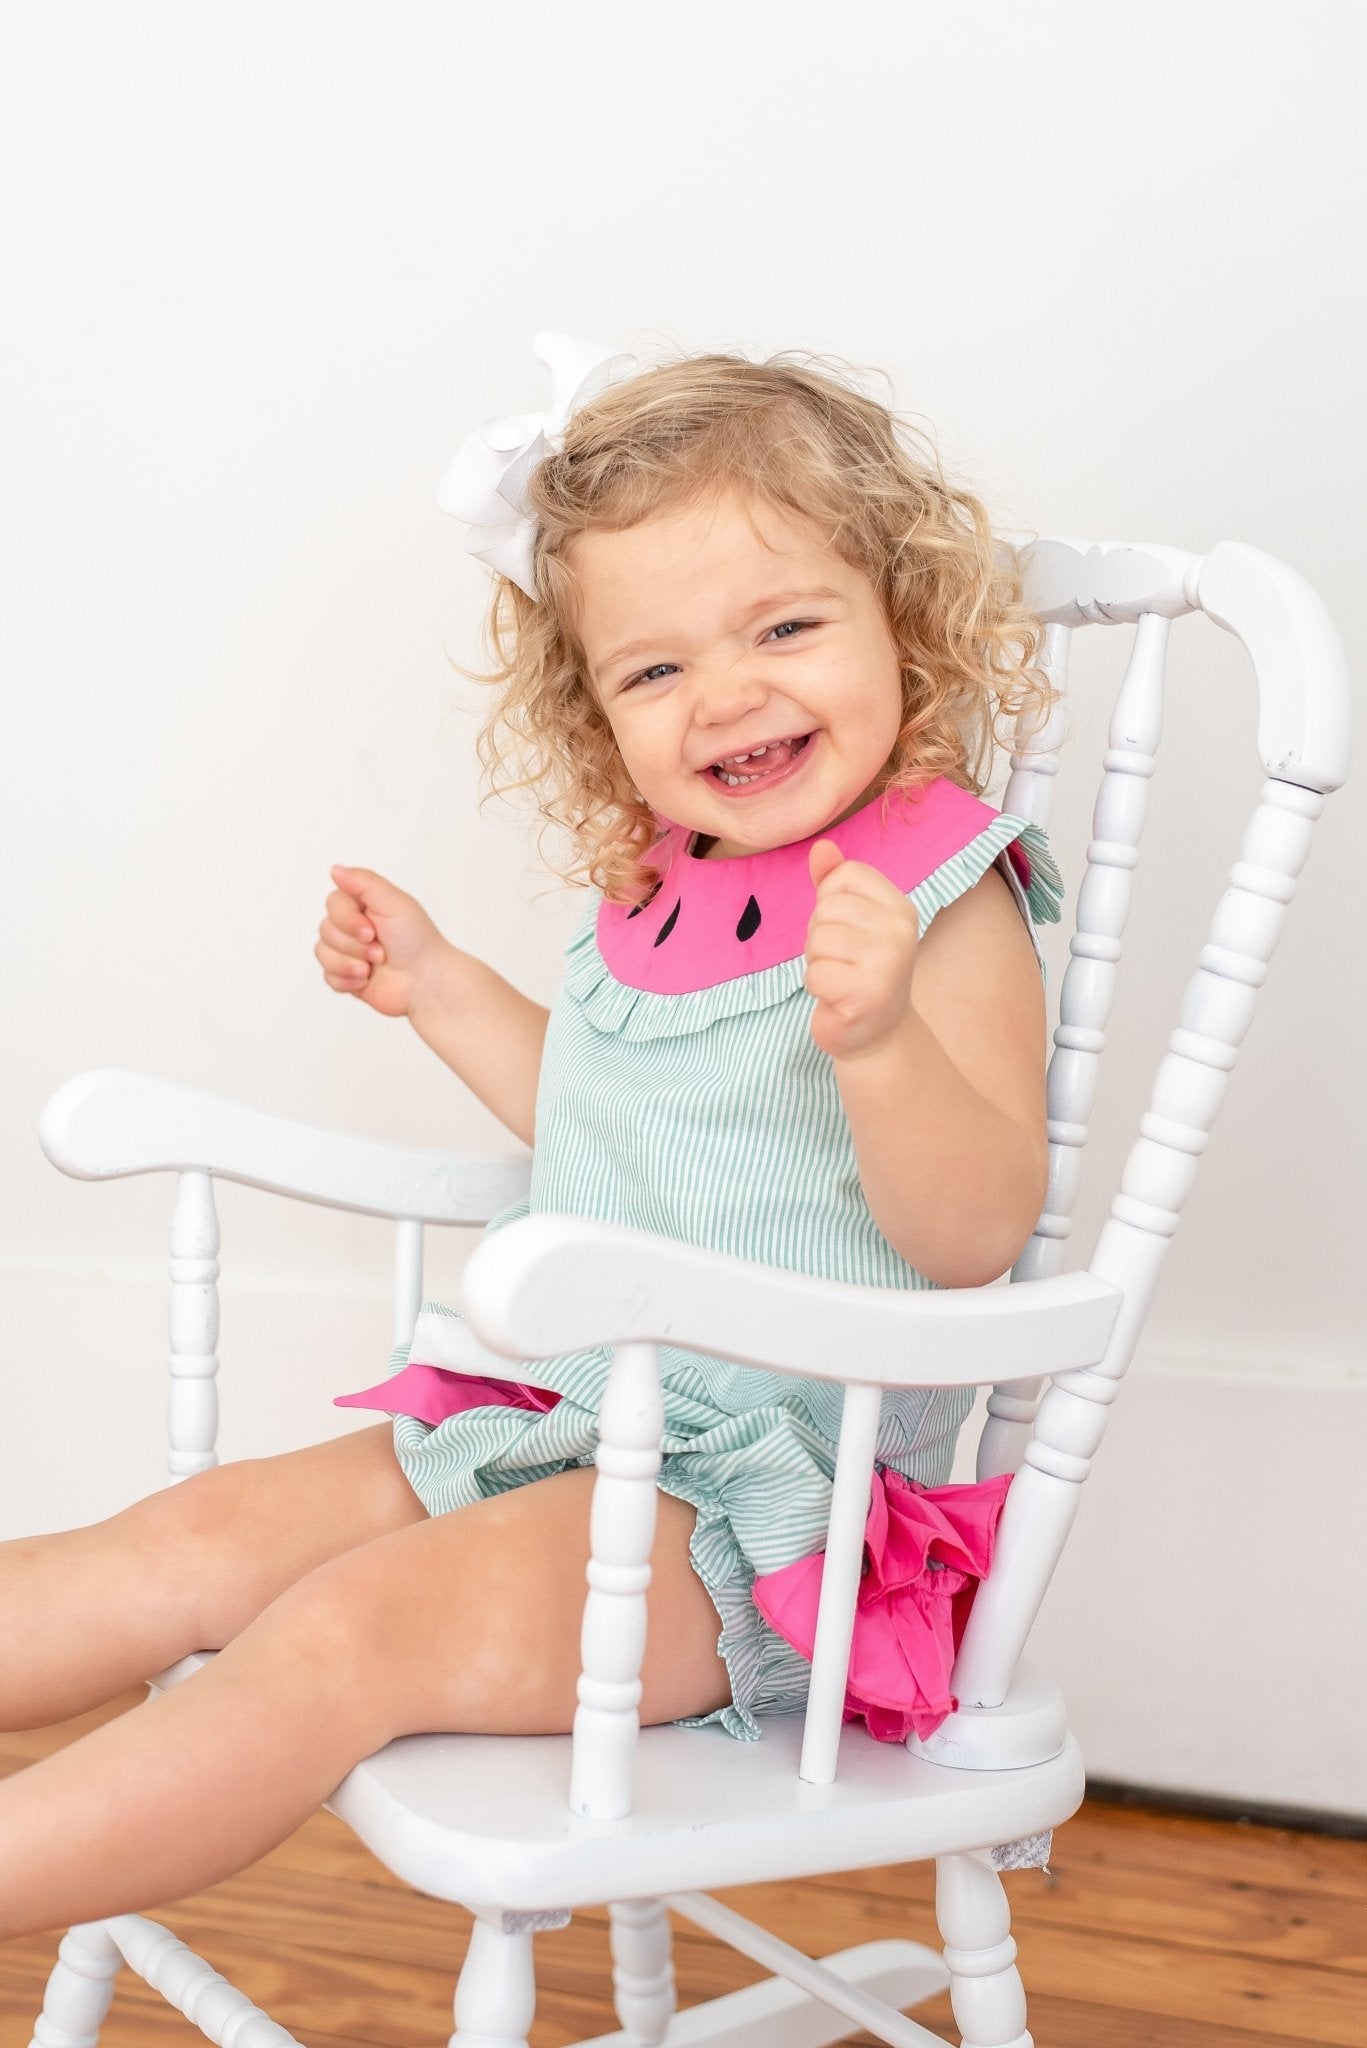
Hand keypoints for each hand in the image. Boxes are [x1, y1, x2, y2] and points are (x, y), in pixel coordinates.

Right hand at [316, 865, 450, 1019]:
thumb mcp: (394, 902)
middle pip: (325, 929)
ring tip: (374, 967)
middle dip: (354, 945)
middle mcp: (352, 925)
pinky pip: (327, 976)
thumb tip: (335, 869)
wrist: (426, 981)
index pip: (333, 903)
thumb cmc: (417, 940)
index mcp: (363, 904)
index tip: (372, 931)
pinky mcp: (345, 975)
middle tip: (381, 951)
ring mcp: (347, 951)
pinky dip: (348, 980)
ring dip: (350, 963)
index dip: (348, 920)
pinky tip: (367, 980)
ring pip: (322, 953)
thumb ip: (363, 881)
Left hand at [804, 839, 918, 1058]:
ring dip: (817, 963)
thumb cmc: (859, 972)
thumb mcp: (850, 921)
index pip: (845, 875)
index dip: (830, 902)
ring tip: (840, 978)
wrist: (878, 1034)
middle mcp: (901, 930)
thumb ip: (834, 882)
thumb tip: (821, 847)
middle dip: (819, 937)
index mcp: (899, 907)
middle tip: (842, 961)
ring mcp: (888, 962)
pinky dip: (818, 988)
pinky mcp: (868, 993)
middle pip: (827, 909)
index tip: (847, 930)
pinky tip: (838, 997)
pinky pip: (816, 974)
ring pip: (819, 940)